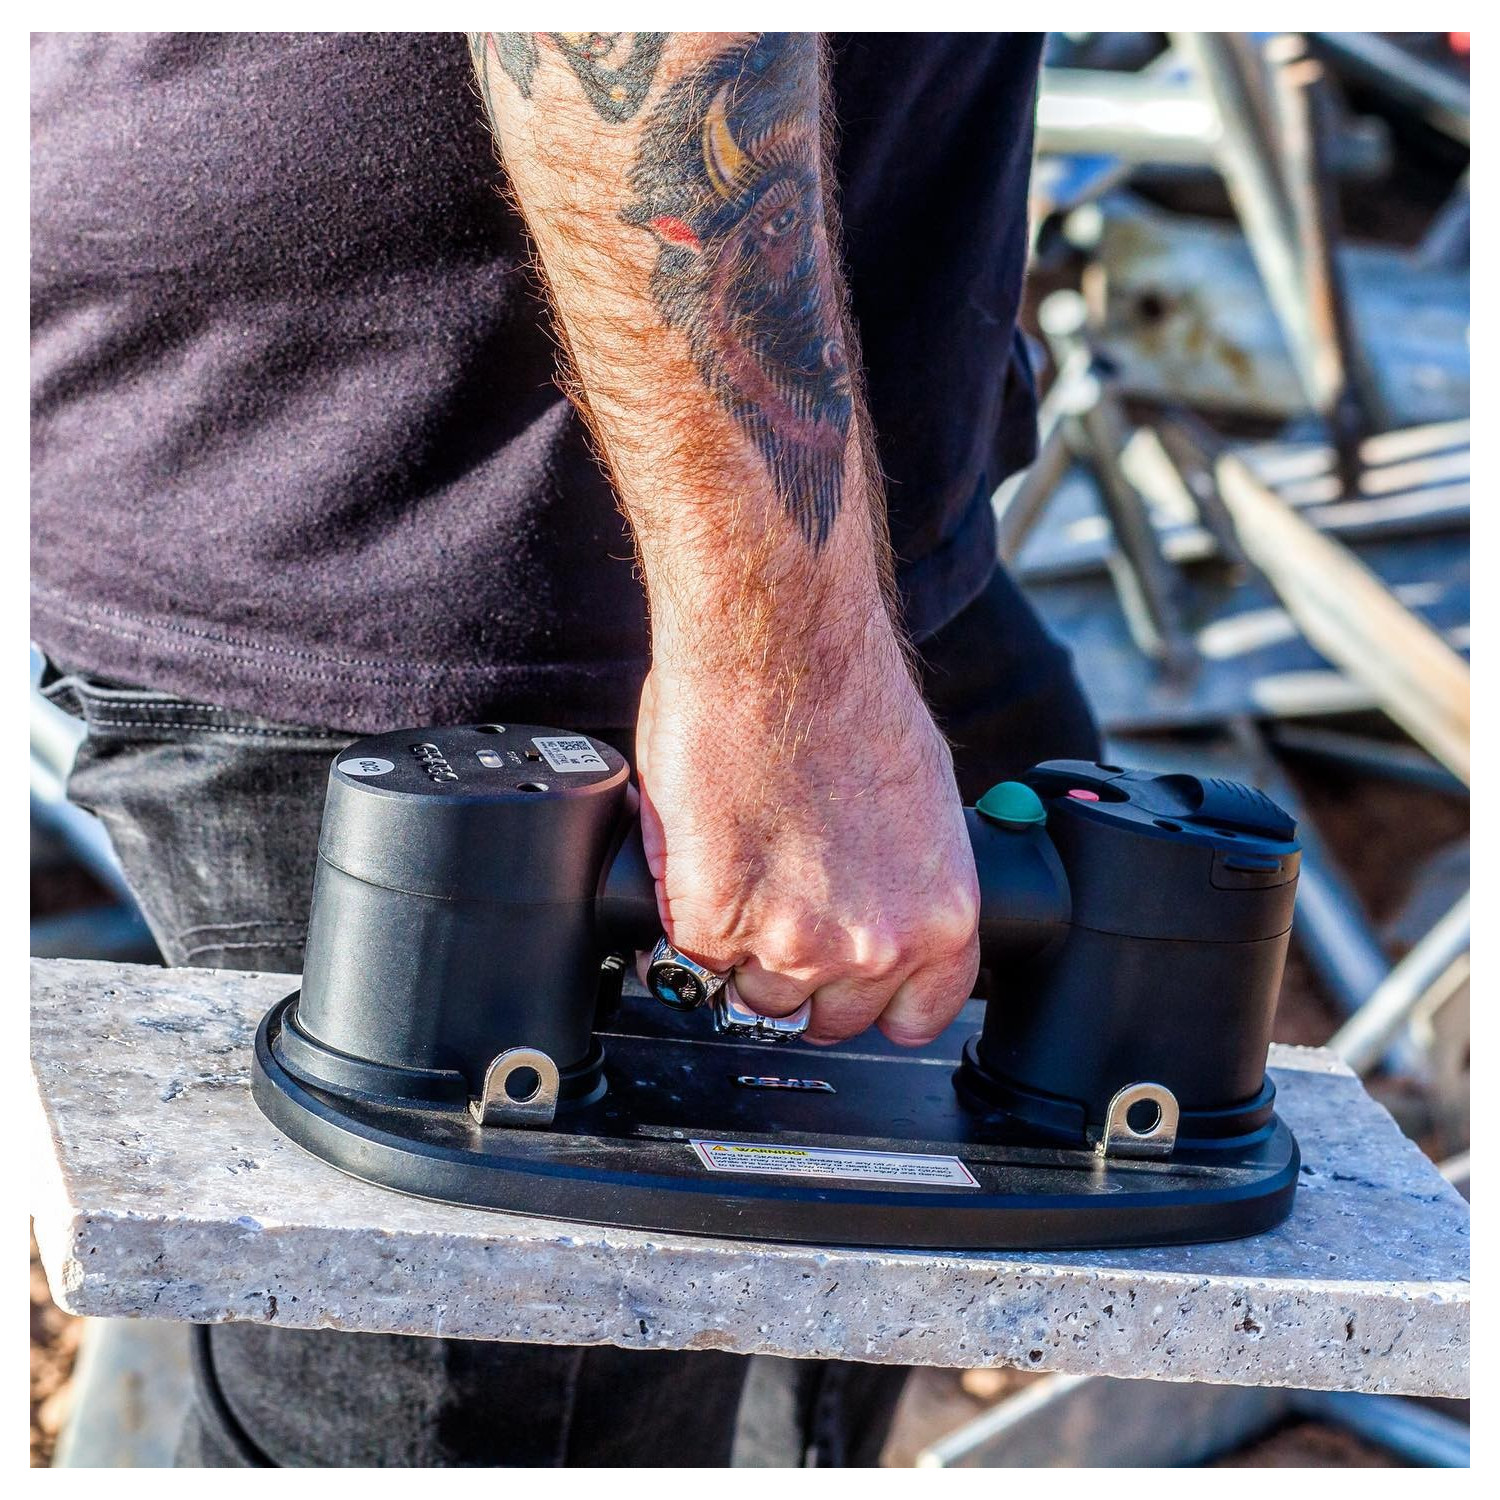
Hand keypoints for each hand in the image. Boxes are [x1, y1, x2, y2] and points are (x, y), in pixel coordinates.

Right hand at [635, 642, 980, 1045]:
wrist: (777, 647)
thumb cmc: (844, 694)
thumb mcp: (914, 800)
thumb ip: (896, 875)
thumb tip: (867, 898)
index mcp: (939, 911)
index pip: (918, 1015)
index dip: (875, 1000)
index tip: (851, 982)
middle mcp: (874, 941)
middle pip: (827, 1018)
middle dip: (800, 977)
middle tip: (777, 919)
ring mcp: (792, 941)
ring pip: (754, 997)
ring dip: (738, 954)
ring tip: (734, 880)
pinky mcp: (714, 921)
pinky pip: (690, 958)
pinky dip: (682, 923)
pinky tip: (692, 872)